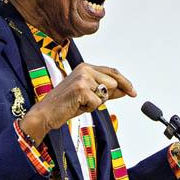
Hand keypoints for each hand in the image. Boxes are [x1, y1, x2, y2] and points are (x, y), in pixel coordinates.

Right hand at [19, 64, 135, 143]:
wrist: (46, 112)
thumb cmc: (66, 104)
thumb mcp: (89, 95)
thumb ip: (106, 91)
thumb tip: (125, 90)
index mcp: (86, 67)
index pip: (112, 72)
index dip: (125, 82)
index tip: (133, 92)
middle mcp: (85, 69)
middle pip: (112, 83)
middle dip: (104, 97)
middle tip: (85, 101)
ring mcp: (83, 78)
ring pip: (105, 94)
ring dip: (95, 103)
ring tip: (80, 103)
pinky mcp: (81, 89)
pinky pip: (97, 103)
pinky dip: (89, 109)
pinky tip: (76, 106)